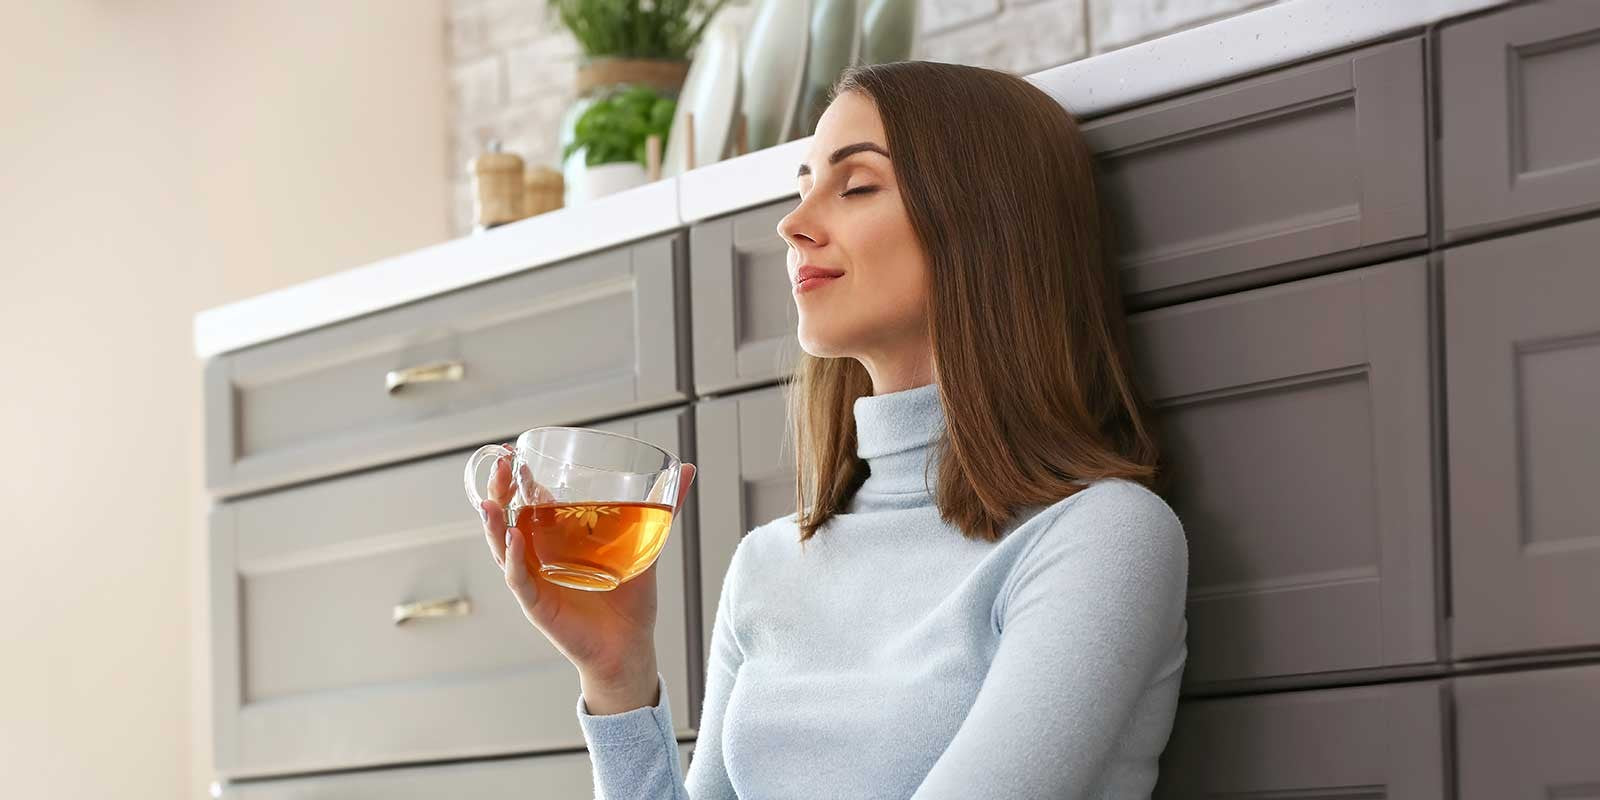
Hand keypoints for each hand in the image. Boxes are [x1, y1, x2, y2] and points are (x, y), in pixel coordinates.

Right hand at [478, 445, 695, 686]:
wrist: (631, 645)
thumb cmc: (631, 599)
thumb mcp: (647, 544)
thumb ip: (664, 508)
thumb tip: (689, 468)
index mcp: (557, 542)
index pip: (529, 504)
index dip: (517, 479)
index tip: (514, 451)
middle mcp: (540, 559)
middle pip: (507, 520)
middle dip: (499, 491)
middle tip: (502, 462)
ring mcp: (535, 582)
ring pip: (504, 548)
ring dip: (494, 522)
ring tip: (491, 500)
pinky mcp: (538, 606)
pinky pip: (519, 580)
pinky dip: (514, 559)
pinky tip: (513, 537)